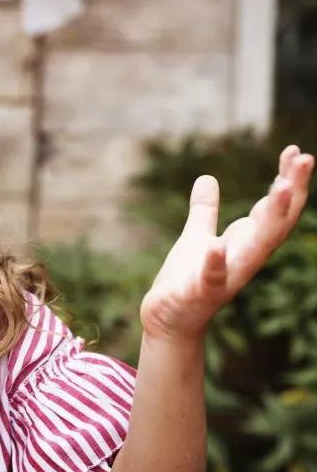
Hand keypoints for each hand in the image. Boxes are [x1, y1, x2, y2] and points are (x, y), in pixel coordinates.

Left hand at [139, 145, 312, 342]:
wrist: (168, 320)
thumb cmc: (186, 279)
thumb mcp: (197, 236)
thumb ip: (205, 210)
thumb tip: (207, 178)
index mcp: (245, 243)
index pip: (275, 210)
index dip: (288, 182)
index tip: (296, 151)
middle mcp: (245, 258)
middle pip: (277, 223)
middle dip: (292, 192)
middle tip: (306, 159)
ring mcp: (227, 276)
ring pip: (257, 247)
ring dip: (271, 218)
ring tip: (281, 186)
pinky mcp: (201, 292)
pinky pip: (212, 278)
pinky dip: (216, 263)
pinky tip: (217, 245)